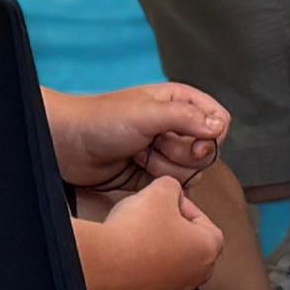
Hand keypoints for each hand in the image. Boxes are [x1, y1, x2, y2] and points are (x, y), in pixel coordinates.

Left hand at [46, 83, 227, 192]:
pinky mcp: (155, 174)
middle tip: (153, 145)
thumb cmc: (102, 120)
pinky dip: (159, 183)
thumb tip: (219, 127)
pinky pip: (176, 186)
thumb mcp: (147, 114)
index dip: (210, 136)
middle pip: (208, 152)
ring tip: (140, 157)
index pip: (220, 121)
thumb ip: (185, 118)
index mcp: (180, 102)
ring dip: (165, 169)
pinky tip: (138, 171)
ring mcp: (166, 151)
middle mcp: (177, 126)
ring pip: (193, 172)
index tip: (191, 142)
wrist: (69, 145)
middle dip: (180, 155)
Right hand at [93, 175, 223, 289]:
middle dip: (174, 229)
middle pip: (191, 244)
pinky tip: (130, 254)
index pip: (205, 221)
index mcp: (208, 249)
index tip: (167, 202)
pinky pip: (156, 278)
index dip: (184, 206)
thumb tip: (172, 191)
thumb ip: (173, 186)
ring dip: (160, 248)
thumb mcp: (159, 191)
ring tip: (139, 235)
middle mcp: (197, 276)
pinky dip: (146, 266)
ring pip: (173, 263)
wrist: (104, 264)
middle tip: (154, 217)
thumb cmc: (136, 232)